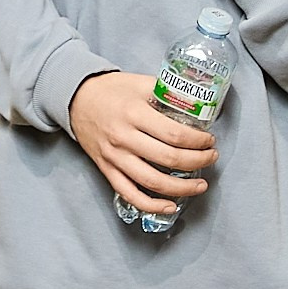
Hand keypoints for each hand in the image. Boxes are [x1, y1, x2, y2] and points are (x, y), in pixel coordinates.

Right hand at [68, 70, 216, 217]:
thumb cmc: (111, 90)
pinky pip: (129, 194)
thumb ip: (166, 92)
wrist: (76, 99)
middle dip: (197, 161)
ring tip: (200, 185)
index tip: (209, 140)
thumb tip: (196, 104)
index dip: (198, 141)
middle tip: (211, 158)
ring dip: (182, 188)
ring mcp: (115, 157)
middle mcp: (124, 137)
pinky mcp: (107, 169)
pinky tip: (170, 206)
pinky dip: (151, 204)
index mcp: (134, 113)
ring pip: (152, 181)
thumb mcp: (140, 82)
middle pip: (168, 158)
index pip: (174, 134)